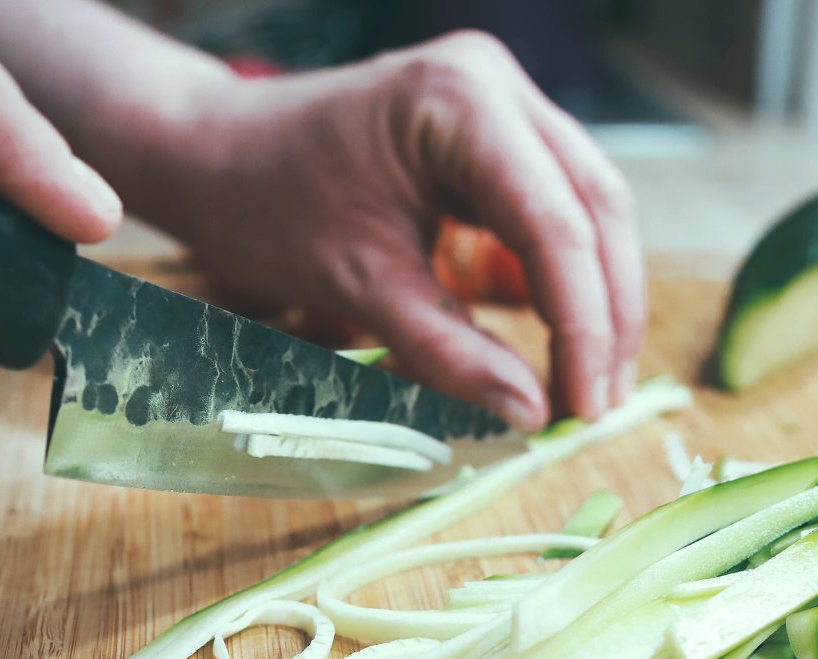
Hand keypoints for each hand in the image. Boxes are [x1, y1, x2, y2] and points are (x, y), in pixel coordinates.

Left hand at [122, 32, 644, 428]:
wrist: (212, 157)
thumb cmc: (266, 208)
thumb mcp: (359, 289)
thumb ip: (450, 353)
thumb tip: (532, 414)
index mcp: (461, 101)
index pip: (556, 224)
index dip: (583, 325)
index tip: (582, 408)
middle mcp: (496, 84)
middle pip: (595, 207)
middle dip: (605, 316)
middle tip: (597, 406)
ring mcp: (501, 102)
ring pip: (588, 208)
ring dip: (596, 299)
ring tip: (588, 385)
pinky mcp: (495, 134)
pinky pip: (554, 208)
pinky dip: (563, 277)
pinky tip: (562, 340)